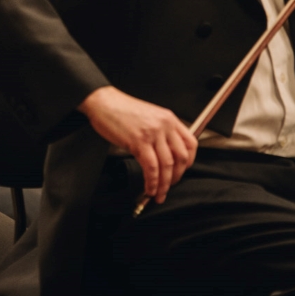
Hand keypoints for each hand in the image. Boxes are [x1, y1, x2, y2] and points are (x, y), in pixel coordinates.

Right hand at [77, 86, 196, 203]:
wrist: (103, 102)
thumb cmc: (121, 109)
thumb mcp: (149, 116)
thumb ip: (160, 131)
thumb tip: (164, 153)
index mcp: (169, 118)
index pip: (191, 143)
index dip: (189, 162)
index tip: (182, 171)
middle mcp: (164, 125)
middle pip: (182, 157)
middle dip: (177, 176)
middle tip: (170, 185)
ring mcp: (152, 133)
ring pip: (167, 165)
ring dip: (164, 184)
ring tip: (158, 193)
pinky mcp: (139, 142)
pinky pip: (151, 167)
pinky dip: (151, 181)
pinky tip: (149, 187)